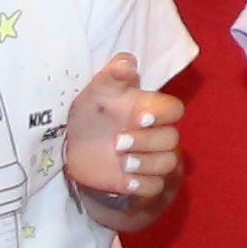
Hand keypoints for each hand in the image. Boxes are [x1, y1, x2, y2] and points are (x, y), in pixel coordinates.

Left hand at [60, 54, 182, 202]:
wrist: (71, 146)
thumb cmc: (90, 113)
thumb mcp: (96, 91)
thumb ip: (112, 74)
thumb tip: (127, 61)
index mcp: (149, 109)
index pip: (174, 110)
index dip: (163, 115)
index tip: (140, 118)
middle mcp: (155, 133)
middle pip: (171, 139)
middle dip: (147, 142)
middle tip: (118, 143)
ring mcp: (149, 158)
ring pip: (168, 163)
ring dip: (147, 164)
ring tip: (121, 162)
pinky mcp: (141, 181)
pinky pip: (156, 186)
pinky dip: (144, 185)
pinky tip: (126, 181)